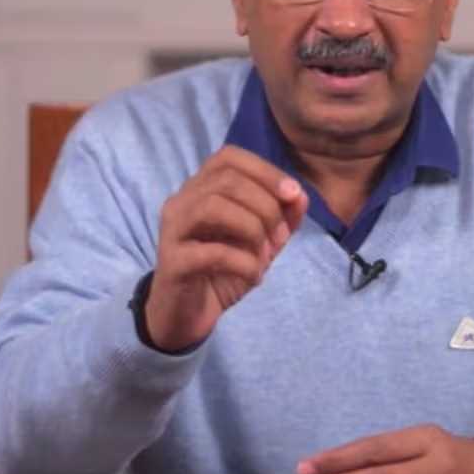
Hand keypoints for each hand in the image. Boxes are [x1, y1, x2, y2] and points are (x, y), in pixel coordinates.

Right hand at [145, 145, 306, 351]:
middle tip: (281, 236)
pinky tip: (254, 276)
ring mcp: (173, 230)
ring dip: (253, 229)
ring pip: (213, 207)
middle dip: (266, 205)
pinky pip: (211, 252)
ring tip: (266, 255)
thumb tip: (301, 196)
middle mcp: (182, 201)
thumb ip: (282, 218)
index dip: (265, 171)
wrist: (186, 316)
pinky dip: (244, 262)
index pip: (229, 157)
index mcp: (201, 188)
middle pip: (226, 180)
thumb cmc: (222, 271)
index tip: (292, 195)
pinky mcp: (172, 262)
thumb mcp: (262, 242)